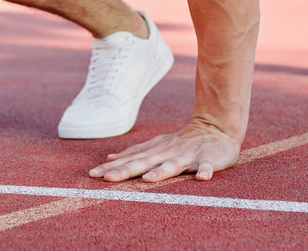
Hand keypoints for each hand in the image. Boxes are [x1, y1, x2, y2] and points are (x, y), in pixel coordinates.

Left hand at [88, 120, 240, 181]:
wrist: (215, 128)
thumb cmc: (182, 142)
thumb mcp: (156, 145)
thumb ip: (135, 153)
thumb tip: (109, 159)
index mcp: (155, 151)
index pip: (130, 160)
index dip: (112, 168)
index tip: (93, 175)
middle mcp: (167, 153)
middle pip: (144, 163)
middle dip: (126, 171)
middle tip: (107, 178)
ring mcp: (187, 156)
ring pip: (172, 165)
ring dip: (161, 172)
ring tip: (148, 179)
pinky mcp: (208, 159)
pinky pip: (207, 166)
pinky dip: (204, 171)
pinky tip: (202, 178)